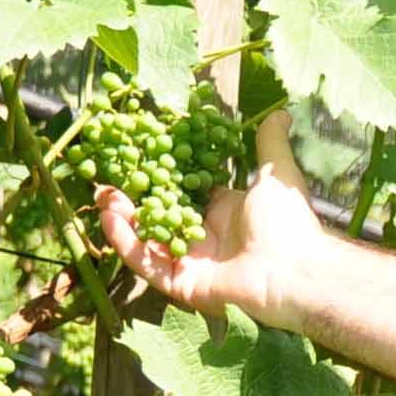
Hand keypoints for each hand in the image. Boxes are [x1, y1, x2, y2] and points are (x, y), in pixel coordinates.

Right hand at [96, 166, 327, 330]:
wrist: (295, 270)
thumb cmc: (288, 223)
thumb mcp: (276, 173)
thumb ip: (269, 143)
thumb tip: (281, 111)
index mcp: (223, 212)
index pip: (181, 191)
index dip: (158, 175)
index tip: (134, 156)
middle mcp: (204, 237)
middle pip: (158, 215)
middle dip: (131, 197)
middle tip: (105, 177)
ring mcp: (192, 262)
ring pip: (147, 239)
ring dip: (122, 218)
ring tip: (101, 194)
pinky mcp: (182, 284)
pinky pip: (148, 264)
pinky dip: (127, 244)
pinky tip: (109, 219)